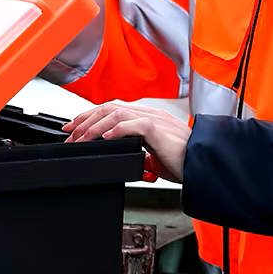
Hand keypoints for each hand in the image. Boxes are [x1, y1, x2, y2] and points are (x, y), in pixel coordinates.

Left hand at [63, 102, 189, 182]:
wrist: (202, 166)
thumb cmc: (184, 162)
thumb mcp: (156, 158)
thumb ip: (143, 154)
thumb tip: (134, 161)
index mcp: (148, 118)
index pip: (113, 110)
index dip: (91, 117)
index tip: (75, 128)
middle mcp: (149, 114)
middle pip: (109, 108)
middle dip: (85, 119)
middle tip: (69, 133)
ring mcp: (154, 120)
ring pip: (116, 113)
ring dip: (94, 126)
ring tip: (81, 139)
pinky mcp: (158, 130)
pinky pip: (134, 124)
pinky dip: (117, 130)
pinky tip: (106, 137)